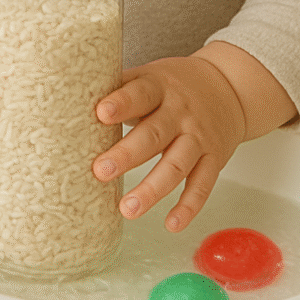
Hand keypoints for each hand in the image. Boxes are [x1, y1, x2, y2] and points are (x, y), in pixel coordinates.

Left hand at [92, 57, 245, 232]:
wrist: (227, 86)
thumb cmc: (174, 85)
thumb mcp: (150, 76)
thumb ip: (120, 88)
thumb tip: (71, 98)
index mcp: (159, 86)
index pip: (140, 93)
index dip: (121, 103)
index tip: (100, 114)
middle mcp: (180, 112)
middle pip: (154, 134)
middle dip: (127, 154)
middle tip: (100, 171)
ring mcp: (199, 136)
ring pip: (176, 164)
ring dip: (152, 189)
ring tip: (127, 209)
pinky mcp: (214, 158)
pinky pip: (202, 184)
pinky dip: (189, 206)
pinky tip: (171, 223)